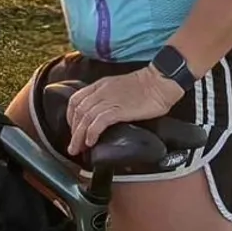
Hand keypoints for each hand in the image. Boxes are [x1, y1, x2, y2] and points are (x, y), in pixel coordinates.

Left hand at [66, 67, 183, 156]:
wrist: (160, 82)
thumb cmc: (146, 86)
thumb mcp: (119, 87)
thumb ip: (108, 98)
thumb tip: (101, 115)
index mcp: (100, 85)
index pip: (75, 100)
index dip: (70, 117)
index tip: (73, 130)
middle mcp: (101, 92)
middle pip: (78, 112)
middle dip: (73, 131)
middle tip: (73, 146)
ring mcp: (109, 100)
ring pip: (85, 118)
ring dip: (79, 136)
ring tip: (78, 149)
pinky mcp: (119, 109)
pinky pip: (99, 122)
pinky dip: (91, 133)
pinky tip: (91, 142)